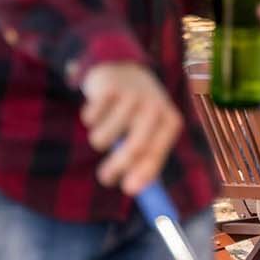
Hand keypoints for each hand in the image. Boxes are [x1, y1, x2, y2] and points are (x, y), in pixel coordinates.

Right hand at [81, 62, 181, 194]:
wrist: (124, 69)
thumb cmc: (139, 112)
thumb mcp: (150, 133)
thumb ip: (146, 161)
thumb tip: (134, 190)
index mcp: (169, 121)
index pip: (157, 152)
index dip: (143, 173)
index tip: (128, 190)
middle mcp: (154, 106)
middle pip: (134, 147)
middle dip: (117, 168)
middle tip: (105, 178)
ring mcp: (132, 95)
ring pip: (104, 136)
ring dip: (99, 140)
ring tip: (104, 130)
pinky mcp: (110, 88)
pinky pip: (90, 119)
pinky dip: (89, 120)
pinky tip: (98, 109)